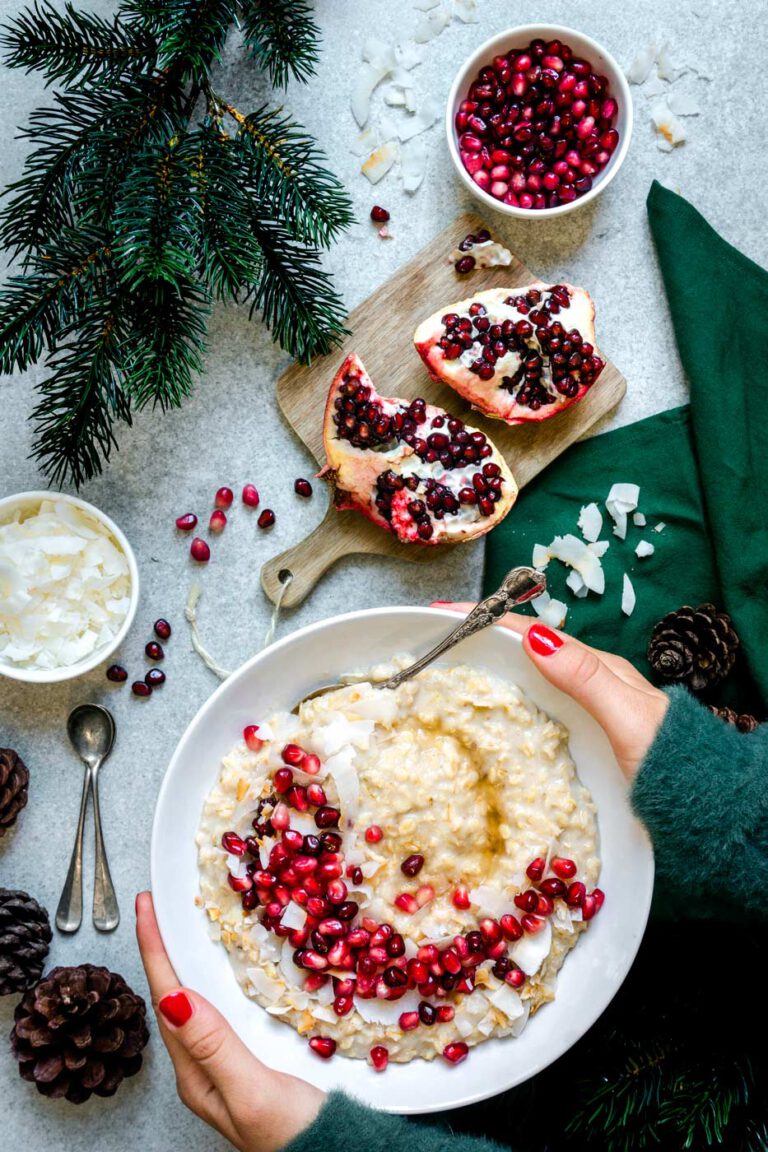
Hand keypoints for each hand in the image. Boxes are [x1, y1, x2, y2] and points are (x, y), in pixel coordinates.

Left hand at [136, 891, 323, 1151]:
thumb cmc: (296, 1136)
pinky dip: (223, 978)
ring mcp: (230, 1062)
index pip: (167, 998)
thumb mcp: (252, 1091)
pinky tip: (233, 966)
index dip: (154, 948)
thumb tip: (174, 998)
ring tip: (184, 925)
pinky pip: (228, 1008)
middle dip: (165, 948)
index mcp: (196, 1073)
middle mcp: (206, 1066)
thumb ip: (215, 1046)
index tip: (145, 905)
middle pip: (176, 995)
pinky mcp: (259, 1058)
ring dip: (190, 960)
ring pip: (201, 1000)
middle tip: (159, 906)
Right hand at [432, 604, 667, 780]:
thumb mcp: (628, 716)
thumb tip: (534, 637)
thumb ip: (585, 677)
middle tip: (429, 640)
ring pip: (523, 679)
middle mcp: (585, 684)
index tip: (442, 612)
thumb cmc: (669, 763)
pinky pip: (530, 709)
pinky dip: (500, 701)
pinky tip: (484, 714)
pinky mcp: (577, 739)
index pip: (529, 631)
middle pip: (521, 651)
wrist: (703, 808)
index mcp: (594, 668)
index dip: (484, 618)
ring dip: (484, 669)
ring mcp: (580, 711)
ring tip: (443, 669)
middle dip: (476, 639)